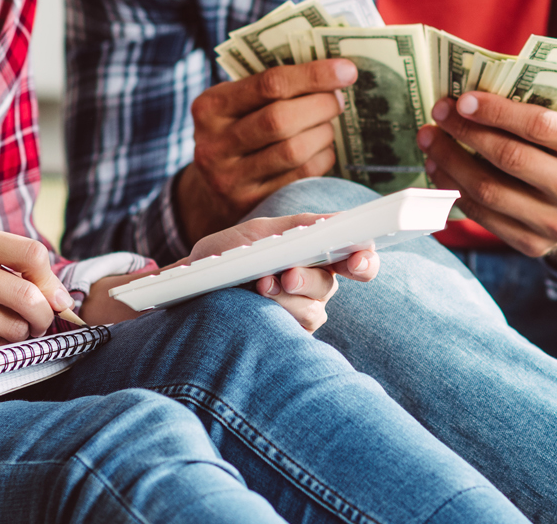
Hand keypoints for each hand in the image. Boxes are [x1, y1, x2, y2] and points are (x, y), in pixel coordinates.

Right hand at [176, 60, 358, 242]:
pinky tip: (322, 150)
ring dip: (323, 134)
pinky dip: (322, 159)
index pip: (269, 84)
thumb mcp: (236, 105)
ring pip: (293, 151)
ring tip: (328, 125)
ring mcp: (230, 178)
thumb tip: (332, 71)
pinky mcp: (250, 204)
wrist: (210, 191)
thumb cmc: (236, 132)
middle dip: (320, 106)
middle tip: (338, 100)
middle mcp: (214, 144)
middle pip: (280, 119)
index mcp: (210, 107)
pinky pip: (300, 177)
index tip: (346, 71)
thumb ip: (271, 88)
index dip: (313, 75)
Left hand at [185, 213, 379, 331]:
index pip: (356, 259)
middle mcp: (317, 286)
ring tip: (258, 286)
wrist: (191, 285)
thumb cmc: (228, 254)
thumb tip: (336, 220)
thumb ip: (298, 226)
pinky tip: (252, 306)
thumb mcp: (258, 232)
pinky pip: (291, 331)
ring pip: (311, 311)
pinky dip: (273, 316)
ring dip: (284, 298)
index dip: (365, 260)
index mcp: (318, 256)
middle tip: (287, 275)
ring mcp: (302, 313)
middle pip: (329, 285)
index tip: (358, 260)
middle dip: (307, 279)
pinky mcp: (286, 336)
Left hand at [418, 93, 556, 271]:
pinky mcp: (534, 245)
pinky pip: (483, 216)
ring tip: (430, 139)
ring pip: (489, 190)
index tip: (463, 100)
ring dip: (450, 161)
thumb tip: (473, 89)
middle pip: (509, 158)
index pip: (539, 125)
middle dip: (466, 132)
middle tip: (438, 112)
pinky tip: (438, 168)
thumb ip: (539, 104)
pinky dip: (454, 190)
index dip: (496, 111)